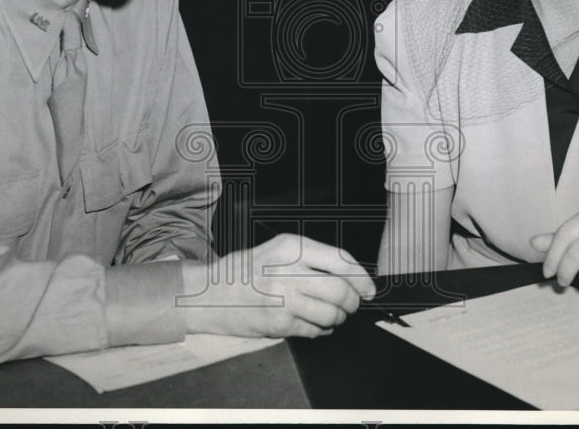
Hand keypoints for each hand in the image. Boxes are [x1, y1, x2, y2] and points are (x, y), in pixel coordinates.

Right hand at [179, 234, 375, 337]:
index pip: (340, 260)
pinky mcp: (278, 323)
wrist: (208, 294)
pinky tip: (317, 325)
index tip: (369, 288)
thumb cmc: (246, 271)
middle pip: (341, 289)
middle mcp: (288, 270)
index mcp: (291, 247)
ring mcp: (283, 298)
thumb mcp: (276, 250)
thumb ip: (310, 258)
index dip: (361, 277)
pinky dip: (322, 330)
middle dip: (353, 301)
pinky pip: (315, 330)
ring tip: (333, 316)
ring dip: (339, 318)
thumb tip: (351, 275)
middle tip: (352, 305)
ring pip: (332, 313)